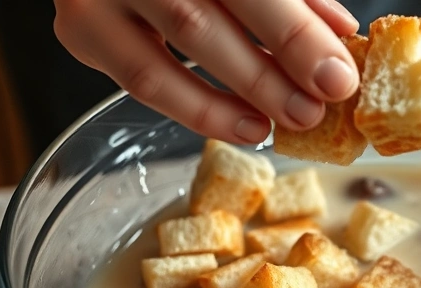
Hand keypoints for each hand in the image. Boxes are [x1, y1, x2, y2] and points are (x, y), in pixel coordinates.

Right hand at [53, 0, 360, 143]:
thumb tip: (339, 35)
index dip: (294, 34)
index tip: (337, 78)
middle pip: (198, 25)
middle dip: (265, 77)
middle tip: (311, 113)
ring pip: (159, 66)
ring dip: (227, 104)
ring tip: (276, 127)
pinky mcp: (82, 30)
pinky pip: (139, 82)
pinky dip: (196, 110)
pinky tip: (242, 124)